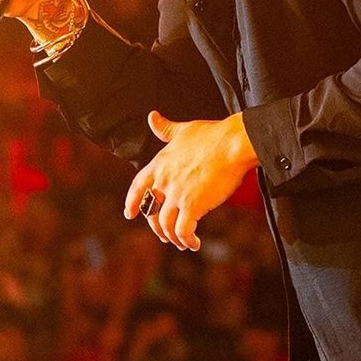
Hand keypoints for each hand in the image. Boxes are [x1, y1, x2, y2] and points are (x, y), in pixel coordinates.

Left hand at [124, 111, 259, 250]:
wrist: (232, 144)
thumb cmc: (211, 135)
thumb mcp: (182, 129)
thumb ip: (165, 128)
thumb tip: (152, 117)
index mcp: (159, 163)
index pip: (137, 186)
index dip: (132, 202)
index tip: (129, 214)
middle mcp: (163, 180)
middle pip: (151, 211)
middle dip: (156, 226)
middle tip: (164, 234)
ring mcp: (176, 193)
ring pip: (165, 224)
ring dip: (172, 237)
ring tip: (182, 242)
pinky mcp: (193, 205)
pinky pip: (183, 230)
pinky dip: (186, 240)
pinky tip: (193, 243)